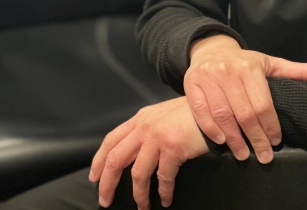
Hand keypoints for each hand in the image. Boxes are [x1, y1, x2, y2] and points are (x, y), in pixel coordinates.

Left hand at [89, 96, 208, 209]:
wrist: (212, 106)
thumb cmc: (190, 113)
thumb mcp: (162, 115)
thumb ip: (147, 129)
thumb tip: (133, 154)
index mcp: (140, 118)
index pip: (111, 140)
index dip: (99, 161)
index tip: (94, 177)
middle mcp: (145, 126)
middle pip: (116, 158)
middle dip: (107, 184)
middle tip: (105, 200)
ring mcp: (157, 136)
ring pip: (137, 174)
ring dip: (138, 196)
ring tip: (142, 207)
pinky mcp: (173, 147)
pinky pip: (163, 177)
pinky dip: (163, 192)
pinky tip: (166, 199)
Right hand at [184, 34, 306, 163]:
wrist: (211, 49)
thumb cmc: (243, 61)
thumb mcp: (270, 63)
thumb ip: (297, 71)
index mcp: (249, 67)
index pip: (262, 103)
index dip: (270, 126)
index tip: (276, 141)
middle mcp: (227, 71)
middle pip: (243, 113)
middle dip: (255, 138)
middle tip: (263, 155)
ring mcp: (208, 77)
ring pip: (222, 115)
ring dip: (233, 139)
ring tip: (243, 154)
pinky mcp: (191, 84)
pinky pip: (200, 112)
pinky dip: (210, 129)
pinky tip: (221, 141)